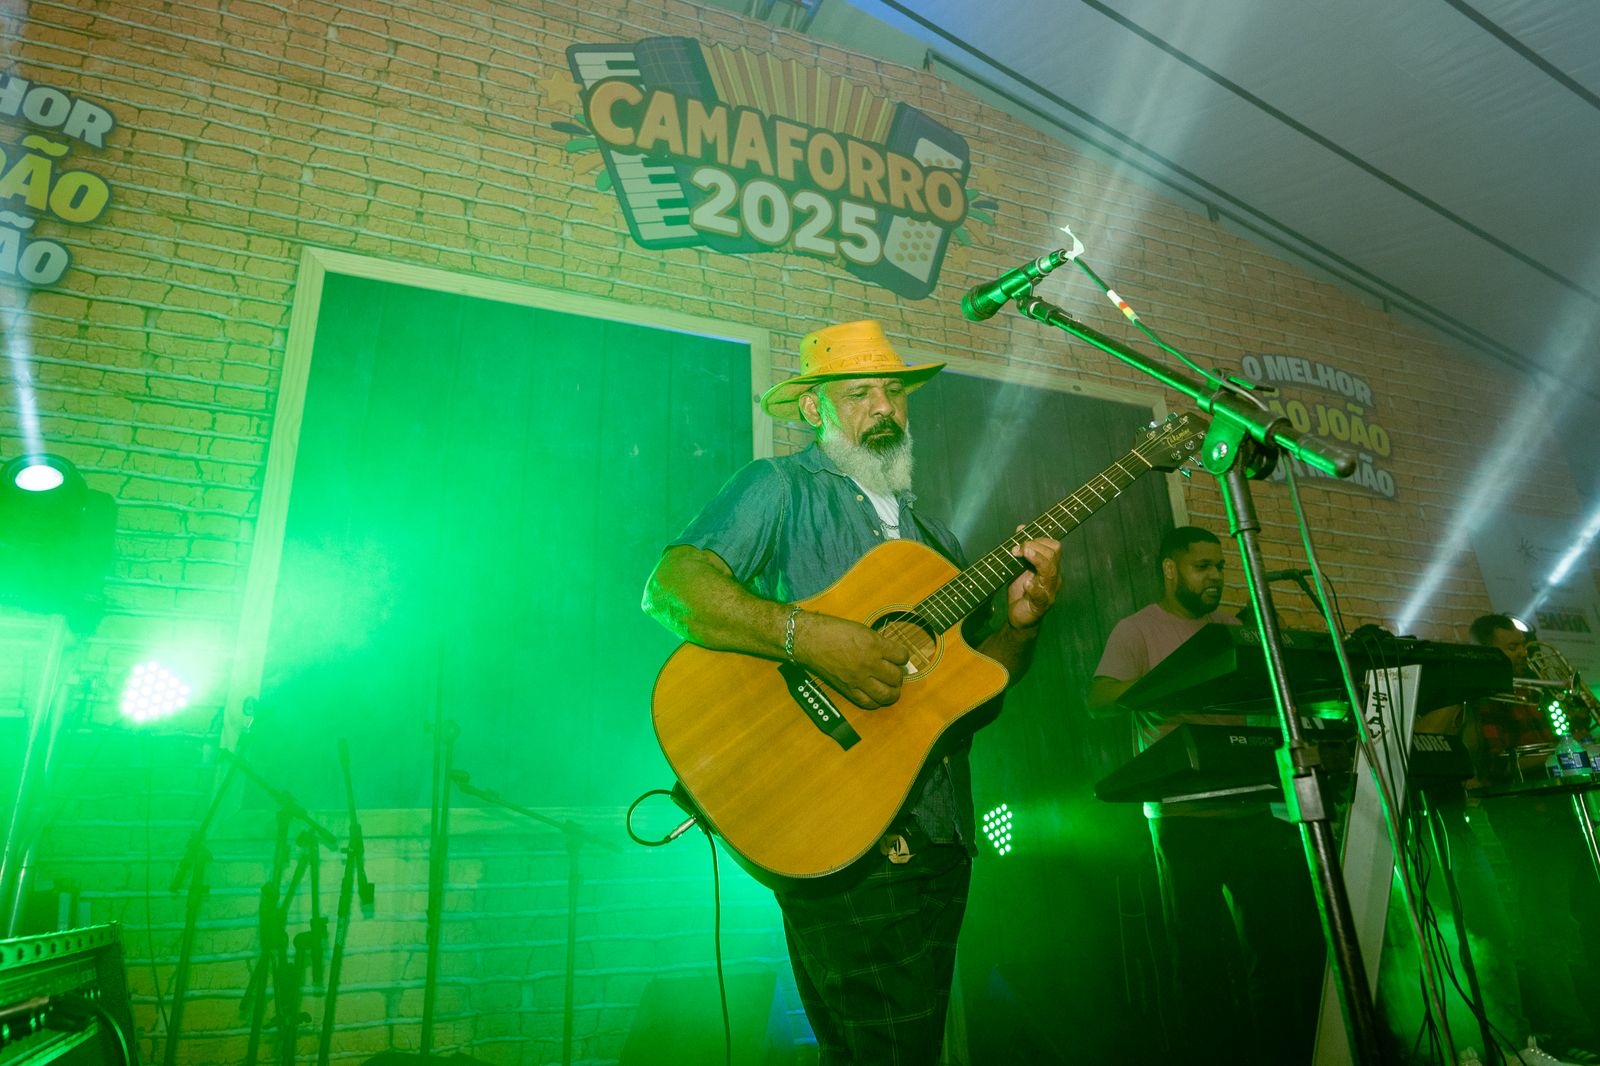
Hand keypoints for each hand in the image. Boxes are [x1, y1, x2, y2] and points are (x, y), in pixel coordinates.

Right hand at [794, 612, 910, 708]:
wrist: (809, 640)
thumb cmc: (833, 630)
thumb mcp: (861, 629)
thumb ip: (878, 643)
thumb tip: (891, 654)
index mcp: (874, 645)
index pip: (902, 656)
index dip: (902, 656)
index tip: (898, 656)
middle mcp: (869, 663)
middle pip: (897, 677)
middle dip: (898, 675)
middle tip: (893, 672)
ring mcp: (858, 679)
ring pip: (887, 695)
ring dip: (892, 692)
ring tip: (890, 688)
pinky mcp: (848, 689)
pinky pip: (868, 703)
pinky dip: (876, 701)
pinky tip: (876, 696)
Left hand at [1006, 533, 1060, 629]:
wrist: (1019, 617)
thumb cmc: (1021, 590)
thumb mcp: (1018, 566)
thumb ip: (1022, 548)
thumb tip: (1021, 528)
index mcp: (1050, 566)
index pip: (1053, 546)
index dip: (1037, 539)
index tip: (1018, 541)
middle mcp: (1053, 577)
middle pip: (1054, 555)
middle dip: (1035, 546)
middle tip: (1017, 549)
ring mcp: (1049, 591)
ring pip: (1051, 572)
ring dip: (1037, 560)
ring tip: (1024, 554)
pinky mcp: (1041, 606)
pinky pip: (1042, 596)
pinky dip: (1034, 588)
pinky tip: (1027, 584)